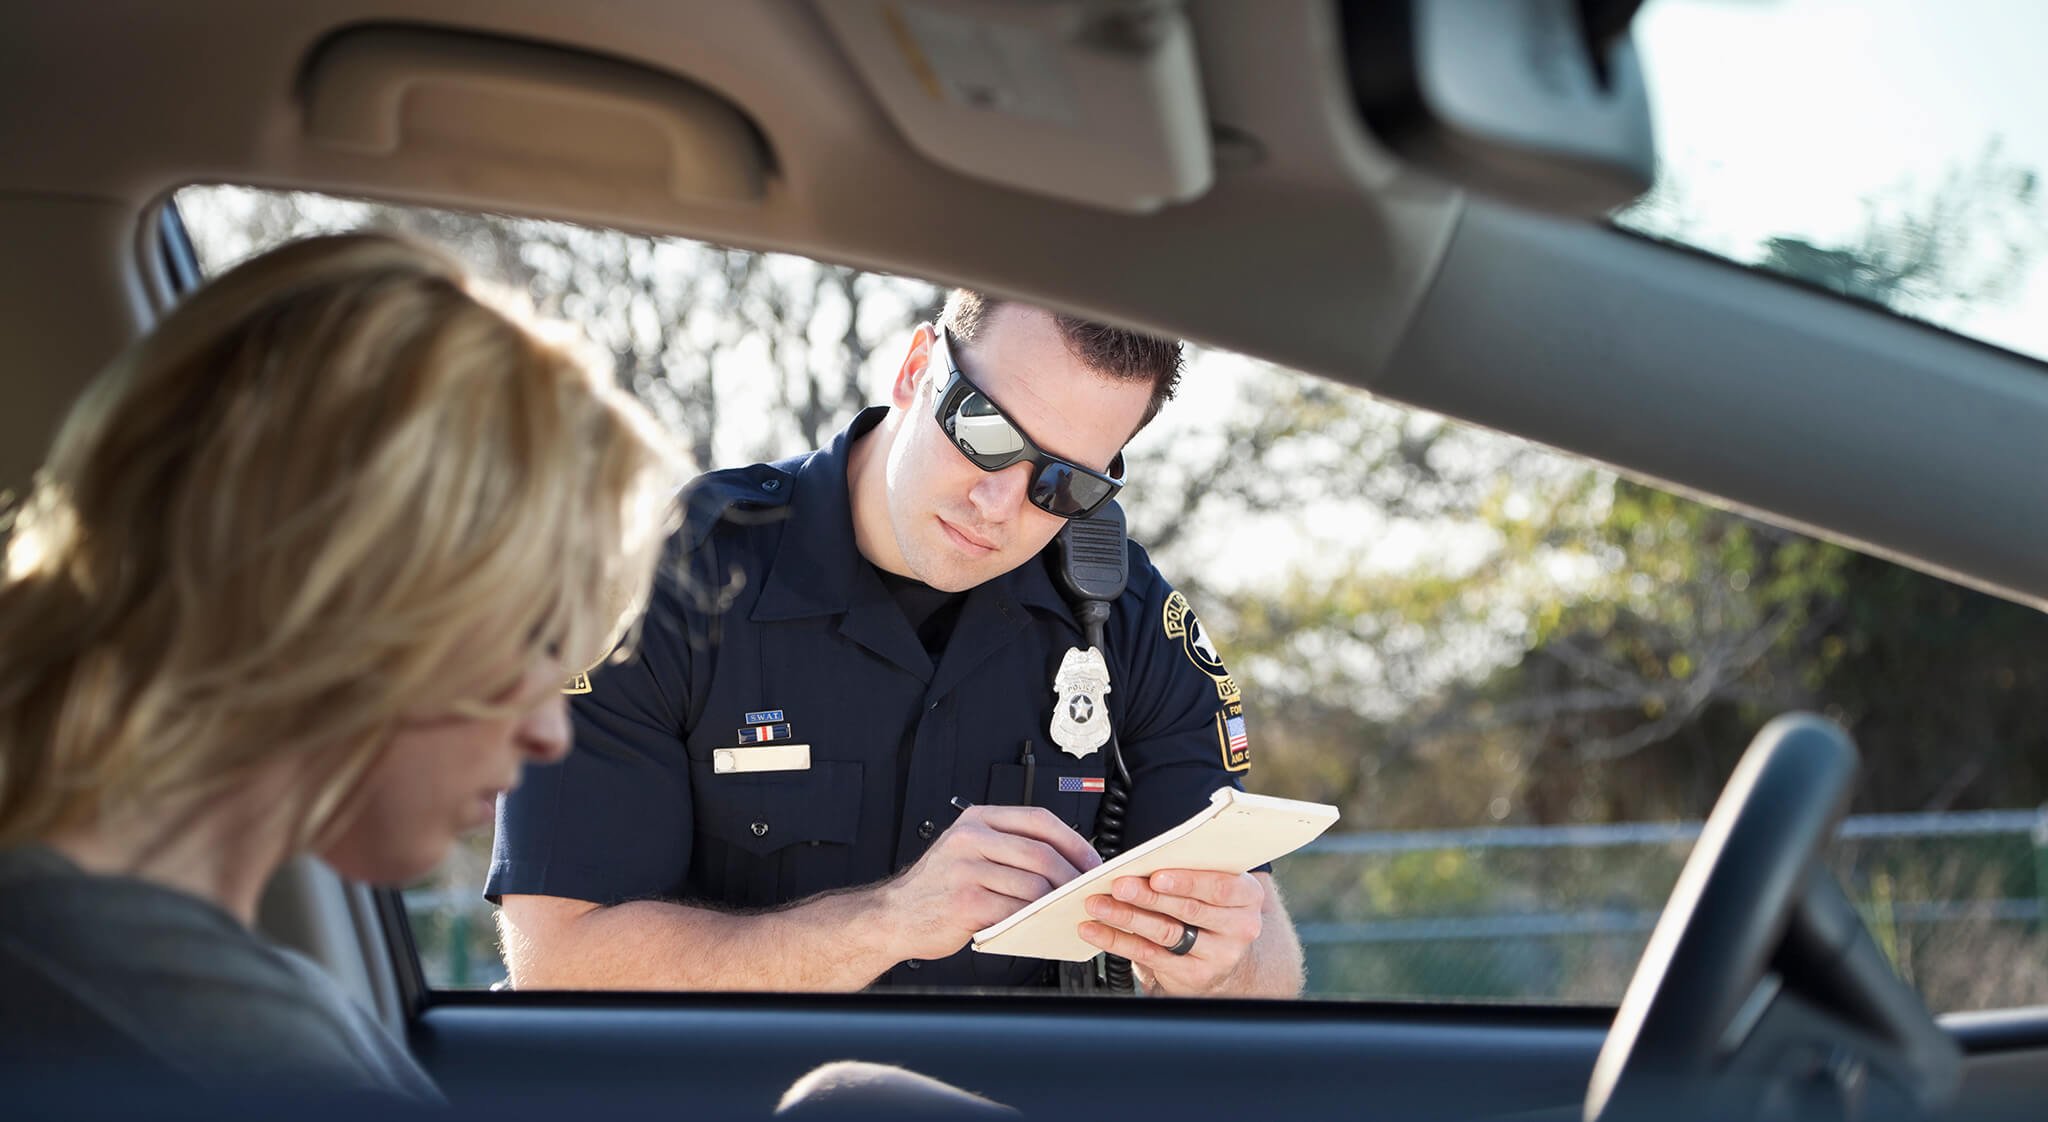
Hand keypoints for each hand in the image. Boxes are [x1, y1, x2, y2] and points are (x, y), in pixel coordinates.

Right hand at [878, 806, 1101, 961]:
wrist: (894, 915)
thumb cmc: (938, 887)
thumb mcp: (968, 850)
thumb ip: (1008, 847)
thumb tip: (1066, 860)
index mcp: (976, 820)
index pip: (1039, 820)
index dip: (1073, 841)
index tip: (1091, 860)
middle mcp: (970, 839)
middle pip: (1041, 854)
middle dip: (1072, 876)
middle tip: (1084, 891)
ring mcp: (966, 871)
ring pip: (1032, 885)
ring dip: (1056, 902)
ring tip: (1065, 910)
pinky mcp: (966, 904)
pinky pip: (1015, 911)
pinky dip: (1034, 919)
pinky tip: (1040, 923)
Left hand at [1077, 869, 1265, 995]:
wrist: (1224, 956)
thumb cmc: (1212, 909)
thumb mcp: (1215, 888)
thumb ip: (1193, 873)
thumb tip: (1144, 861)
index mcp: (1247, 897)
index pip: (1220, 887)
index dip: (1186, 881)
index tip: (1155, 875)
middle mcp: (1239, 928)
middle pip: (1188, 910)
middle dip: (1148, 896)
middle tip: (1118, 885)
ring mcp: (1218, 955)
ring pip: (1166, 932)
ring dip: (1126, 917)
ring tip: (1098, 905)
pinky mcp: (1194, 975)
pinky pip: (1150, 955)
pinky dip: (1117, 941)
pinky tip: (1096, 930)